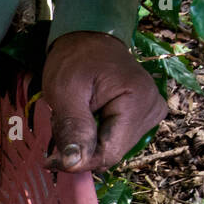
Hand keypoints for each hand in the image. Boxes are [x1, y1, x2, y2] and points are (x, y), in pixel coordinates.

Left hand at [41, 30, 167, 172]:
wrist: (90, 38)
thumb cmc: (75, 59)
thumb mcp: (66, 91)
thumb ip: (72, 128)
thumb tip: (73, 164)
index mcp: (137, 101)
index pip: (109, 153)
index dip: (79, 161)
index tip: (50, 159)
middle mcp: (153, 109)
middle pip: (112, 153)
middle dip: (82, 149)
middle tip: (61, 124)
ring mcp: (152, 113)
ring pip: (113, 149)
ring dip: (88, 143)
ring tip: (76, 116)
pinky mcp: (145, 116)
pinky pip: (117, 140)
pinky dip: (96, 137)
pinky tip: (88, 118)